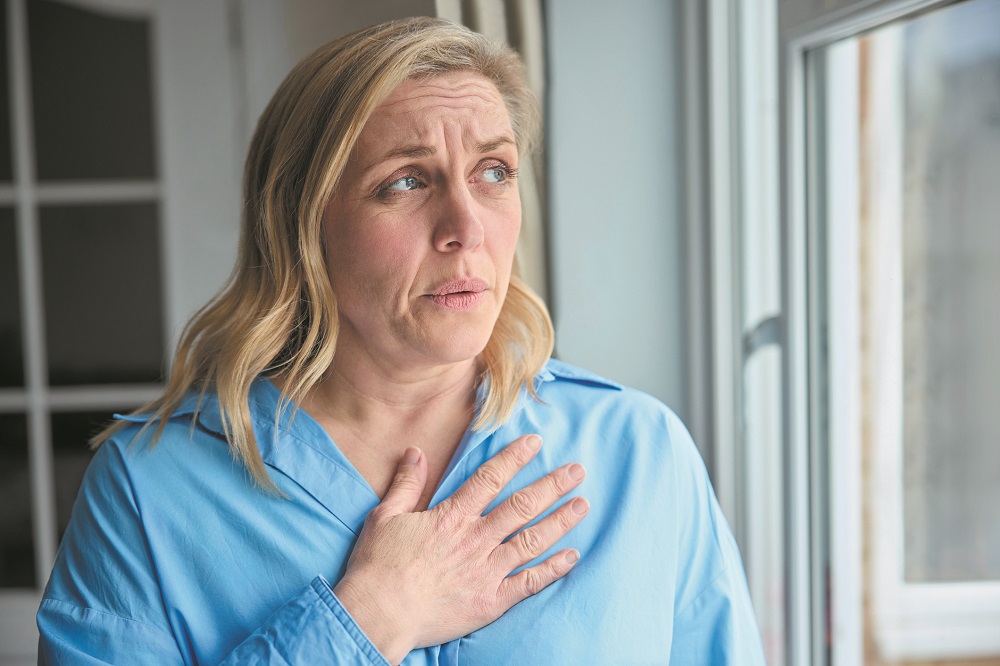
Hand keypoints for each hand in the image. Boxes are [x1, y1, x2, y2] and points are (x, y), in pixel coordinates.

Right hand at [333, 434, 587, 663]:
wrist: (378, 615)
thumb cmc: (377, 567)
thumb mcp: (385, 516)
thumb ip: (406, 483)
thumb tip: (416, 451)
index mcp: (451, 516)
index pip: (490, 479)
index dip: (515, 458)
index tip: (536, 443)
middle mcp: (475, 539)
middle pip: (522, 506)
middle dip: (553, 486)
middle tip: (578, 471)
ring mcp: (486, 570)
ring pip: (532, 540)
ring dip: (560, 521)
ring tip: (583, 505)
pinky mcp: (490, 601)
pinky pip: (528, 582)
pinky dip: (552, 569)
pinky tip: (572, 556)